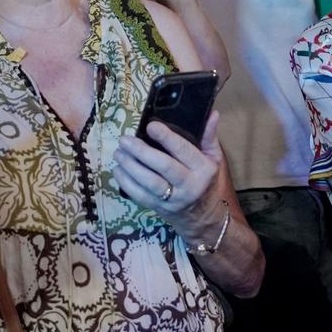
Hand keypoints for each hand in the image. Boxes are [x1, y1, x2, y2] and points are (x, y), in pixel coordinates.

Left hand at [115, 110, 224, 231]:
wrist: (203, 217)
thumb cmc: (207, 182)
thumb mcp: (213, 159)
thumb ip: (209, 136)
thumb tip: (212, 113)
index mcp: (203, 170)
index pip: (184, 150)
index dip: (166, 138)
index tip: (150, 126)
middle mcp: (189, 185)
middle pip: (163, 166)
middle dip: (141, 151)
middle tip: (125, 139)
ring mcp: (173, 199)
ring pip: (149, 182)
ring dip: (130, 166)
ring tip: (118, 153)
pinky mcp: (159, 208)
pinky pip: (140, 196)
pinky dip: (126, 183)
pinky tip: (117, 169)